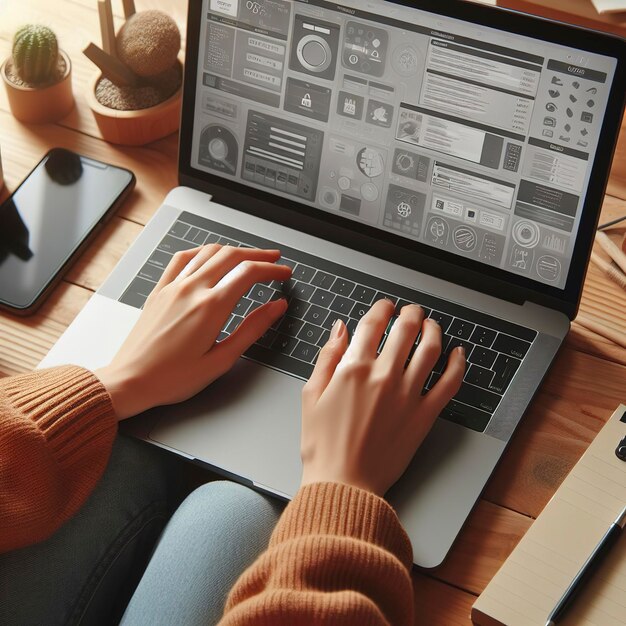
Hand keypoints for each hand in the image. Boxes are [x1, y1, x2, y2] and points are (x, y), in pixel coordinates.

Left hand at [96, 245, 290, 419]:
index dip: (272, 269)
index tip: (284, 273)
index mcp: (210, 307)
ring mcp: (173, 287)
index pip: (248, 273)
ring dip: (234, 250)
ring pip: (208, 252)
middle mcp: (191, 290)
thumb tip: (276, 308)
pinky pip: (182, 258)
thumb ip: (252, 329)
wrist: (130, 381)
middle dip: (258, 255)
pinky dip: (203, 251)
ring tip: (249, 256)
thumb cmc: (173, 378)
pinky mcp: (160, 290)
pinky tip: (210, 255)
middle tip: (275, 260)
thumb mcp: (222, 360)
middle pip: (231, 256)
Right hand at [300, 300, 464, 495]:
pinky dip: (457, 365)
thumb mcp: (311, 395)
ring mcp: (408, 395)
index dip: (382, 308)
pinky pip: (449, 384)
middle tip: (411, 310)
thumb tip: (340, 329)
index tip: (385, 307)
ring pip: (430, 350)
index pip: (373, 324)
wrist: (343, 483)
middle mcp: (384, 376)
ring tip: (430, 325)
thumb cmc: (323, 445)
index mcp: (353, 369)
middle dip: (410, 313)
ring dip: (433, 330)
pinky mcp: (424, 416)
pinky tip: (458, 354)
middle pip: (405, 330)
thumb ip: (327, 357)